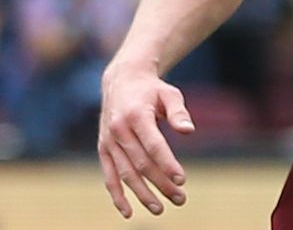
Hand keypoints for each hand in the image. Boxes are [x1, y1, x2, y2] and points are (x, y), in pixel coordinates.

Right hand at [98, 64, 194, 217]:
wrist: (122, 81)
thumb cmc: (152, 89)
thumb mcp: (170, 93)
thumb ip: (179, 112)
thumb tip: (189, 131)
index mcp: (136, 115)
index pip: (153, 146)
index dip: (167, 164)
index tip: (182, 179)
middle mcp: (118, 130)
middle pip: (141, 164)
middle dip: (161, 184)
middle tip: (180, 198)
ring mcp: (108, 141)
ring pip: (125, 174)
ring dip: (142, 194)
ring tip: (161, 208)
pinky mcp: (103, 149)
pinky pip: (109, 176)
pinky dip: (117, 195)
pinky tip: (129, 211)